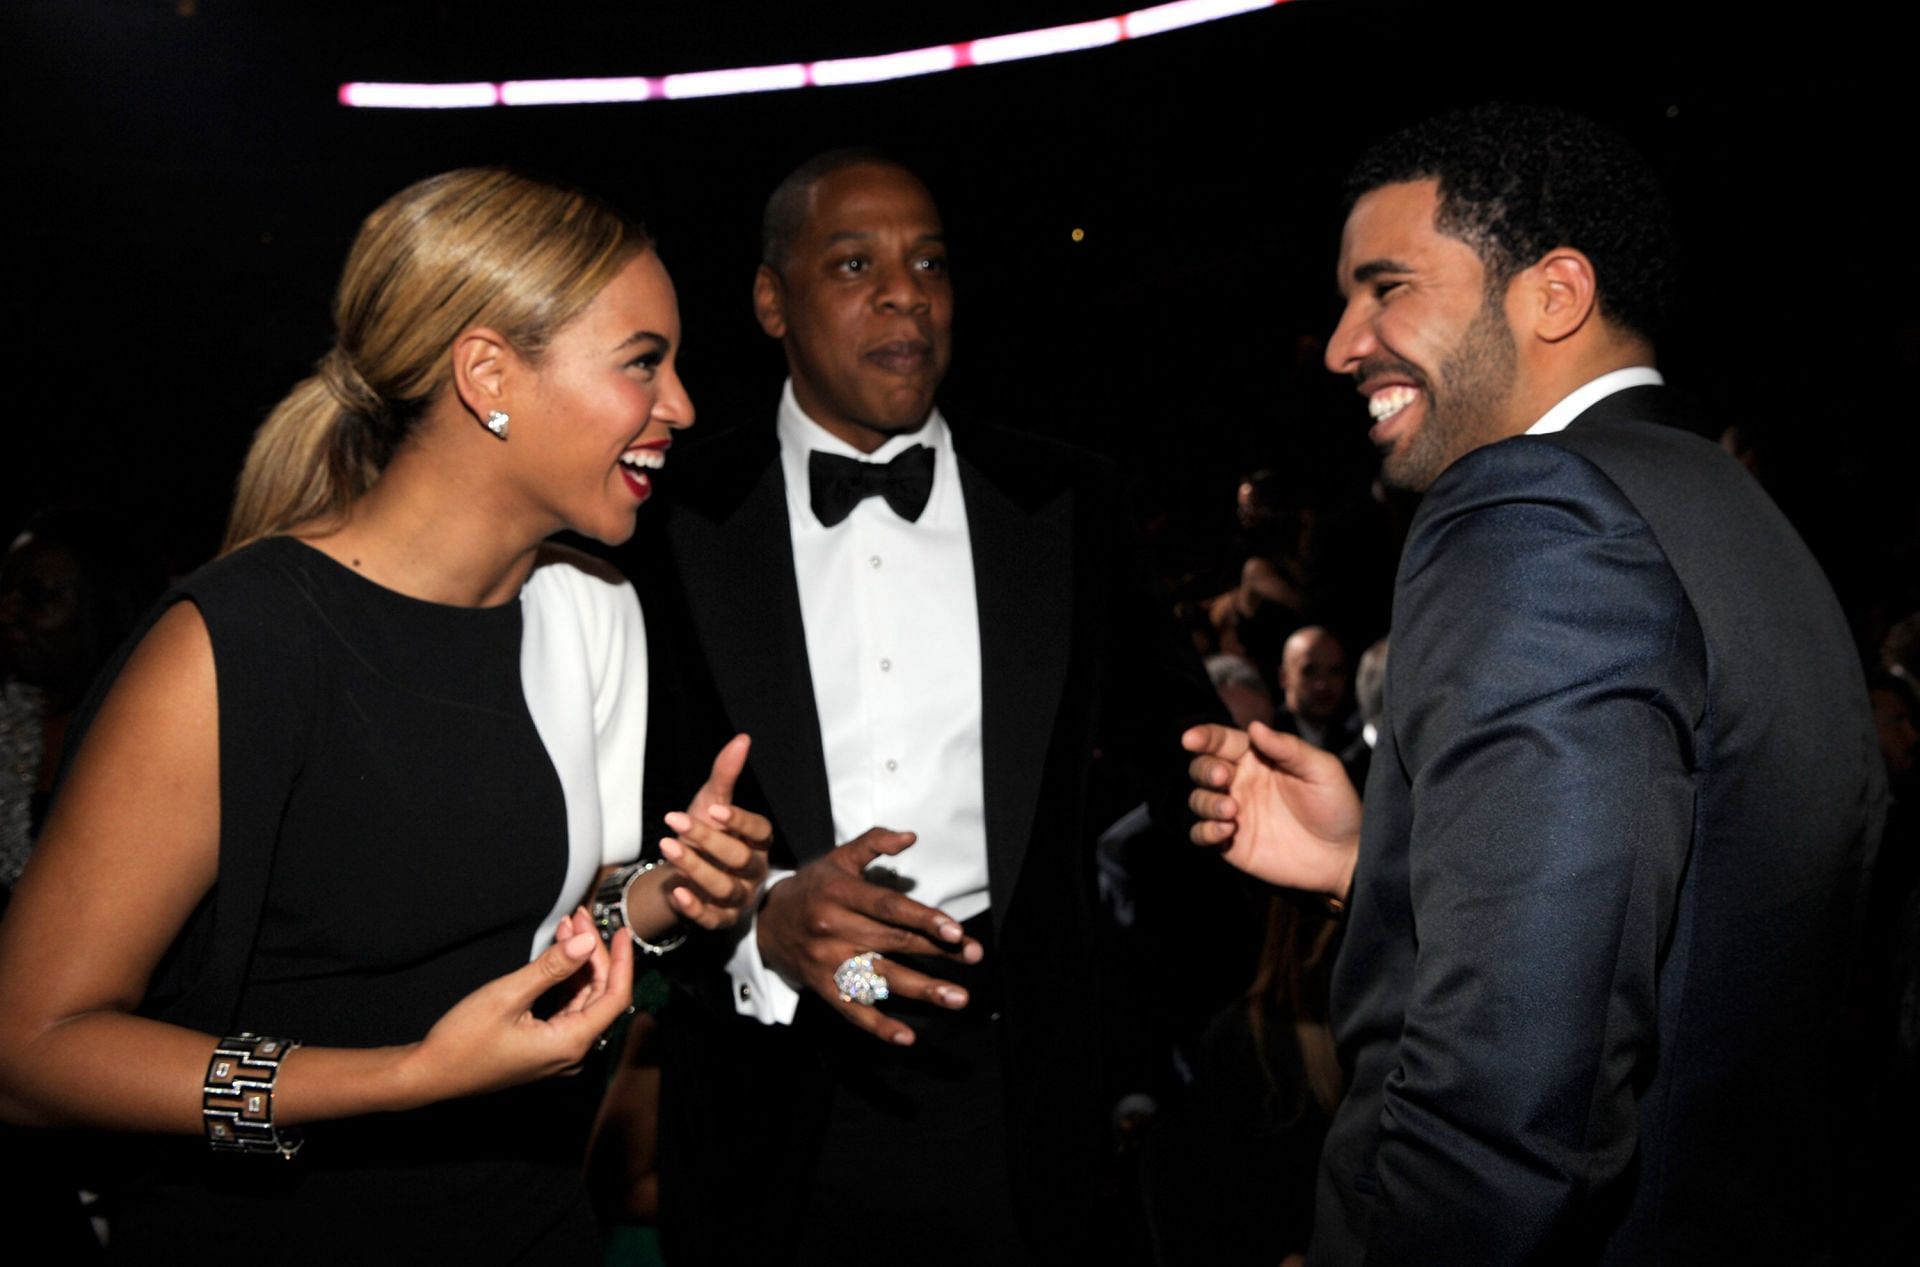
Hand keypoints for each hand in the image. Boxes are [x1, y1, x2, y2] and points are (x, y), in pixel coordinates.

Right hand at [408, 907, 634, 1100]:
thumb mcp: (508, 995)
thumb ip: (552, 967)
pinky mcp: (545, 1046)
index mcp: (570, 1043)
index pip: (615, 997)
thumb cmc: (463, 1040)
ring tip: (568, 926)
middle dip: (593, 953)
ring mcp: (558, 1051)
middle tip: (579, 918)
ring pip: (582, 999)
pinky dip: (564, 979)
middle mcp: (571, 1052)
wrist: (429, 1074)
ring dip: (578, 962)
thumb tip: (587, 942)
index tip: (622, 930)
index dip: (622, 961)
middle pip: (599, 994)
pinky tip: (557, 952)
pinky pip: (566, 1008)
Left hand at [654, 734, 773, 930]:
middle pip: (739, 859)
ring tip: (667, 847)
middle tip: (674, 821)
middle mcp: (754, 870)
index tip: (713, 809)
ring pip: (724, 888)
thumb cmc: (704, 834)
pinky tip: (676, 891)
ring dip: (695, 868)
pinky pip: (711, 918)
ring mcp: (740, 898)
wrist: (683, 874)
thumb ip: (726, 774)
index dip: (738, 821)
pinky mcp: (721, 920)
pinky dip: (694, 907)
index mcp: (758, 841)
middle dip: (707, 840)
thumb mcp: (710, 802)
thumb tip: (742, 739)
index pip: (759, 830)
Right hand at [756, 828, 981, 1045]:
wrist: (764, 923)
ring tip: (958, 997)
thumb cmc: (812, 887)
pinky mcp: (823, 987)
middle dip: (937, 951)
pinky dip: (879, 1026)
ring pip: (881, 978)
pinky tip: (907, 1037)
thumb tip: (911, 837)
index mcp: (840, 894)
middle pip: (893, 942)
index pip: (888, 907)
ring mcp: (829, 962)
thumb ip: (874, 843)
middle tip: (975, 956)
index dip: (923, 918)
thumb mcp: (838, 858)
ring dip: (922, 990)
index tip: (955, 930)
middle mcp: (835, 929)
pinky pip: (853, 1010)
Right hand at [1184, 721, 1362, 897]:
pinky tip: (1226, 830)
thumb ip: (1288, 747)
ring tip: (1232, 811)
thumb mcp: (1321, 769)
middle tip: (1224, 778)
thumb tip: (1255, 726)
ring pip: (1198, 799)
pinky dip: (1205, 830)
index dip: (1203, 736)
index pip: (1222, 741)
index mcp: (1258, 758)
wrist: (1344, 855)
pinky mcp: (1231, 843)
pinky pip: (1201, 834)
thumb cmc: (1337, 806)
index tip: (1191, 739)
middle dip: (1205, 769)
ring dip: (1206, 802)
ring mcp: (1233, 813)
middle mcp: (1240, 783)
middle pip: (1202, 768)